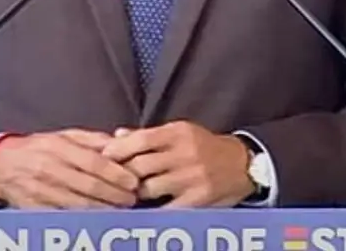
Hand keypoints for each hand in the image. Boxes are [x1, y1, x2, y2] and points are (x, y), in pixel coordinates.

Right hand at [0, 129, 140, 208]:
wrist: (1, 165)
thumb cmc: (40, 148)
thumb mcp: (65, 136)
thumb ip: (94, 140)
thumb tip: (122, 144)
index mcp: (59, 147)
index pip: (93, 162)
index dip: (116, 173)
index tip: (133, 181)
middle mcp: (50, 169)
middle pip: (89, 186)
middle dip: (115, 195)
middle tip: (132, 199)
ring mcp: (42, 191)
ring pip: (79, 205)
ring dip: (104, 209)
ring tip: (121, 210)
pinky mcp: (35, 208)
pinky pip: (64, 216)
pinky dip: (84, 220)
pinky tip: (99, 219)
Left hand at [101, 121, 253, 207]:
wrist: (242, 164)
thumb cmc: (204, 147)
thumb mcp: (180, 132)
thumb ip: (148, 136)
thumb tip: (116, 136)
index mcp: (177, 133)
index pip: (139, 140)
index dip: (117, 150)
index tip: (103, 158)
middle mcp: (184, 153)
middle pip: (139, 166)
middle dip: (121, 176)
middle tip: (111, 182)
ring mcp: (191, 177)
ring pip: (147, 189)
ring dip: (134, 195)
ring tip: (128, 196)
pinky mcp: (198, 199)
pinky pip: (165, 209)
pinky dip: (151, 211)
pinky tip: (144, 212)